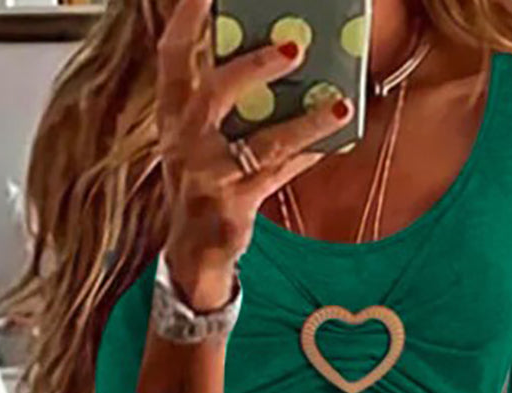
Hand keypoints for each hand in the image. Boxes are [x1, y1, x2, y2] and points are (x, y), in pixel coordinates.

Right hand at [156, 0, 354, 307]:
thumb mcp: (203, 134)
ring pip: (261, 143)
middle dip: (254, 67)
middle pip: (214, 94)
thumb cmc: (204, 179)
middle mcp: (183, 142)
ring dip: (304, 123)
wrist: (192, 250)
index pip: (172, 56)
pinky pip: (279, 175)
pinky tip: (336, 137)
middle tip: (296, 45)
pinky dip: (308, 155)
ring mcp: (207, 177)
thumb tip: (277, 47)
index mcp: (172, 113)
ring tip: (339, 106)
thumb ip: (227, 95)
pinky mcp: (233, 207)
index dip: (186, 19)